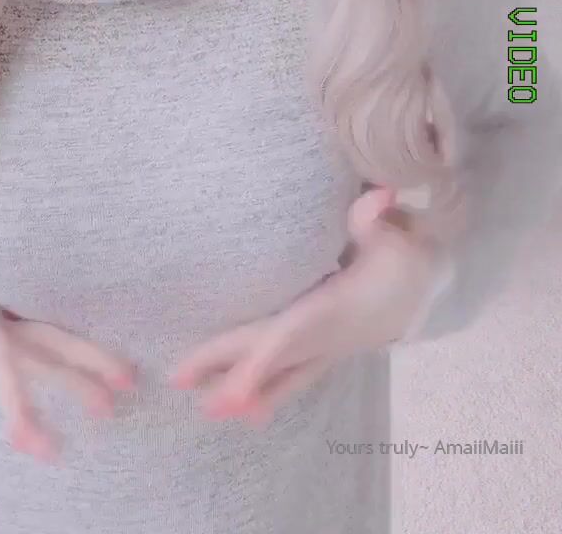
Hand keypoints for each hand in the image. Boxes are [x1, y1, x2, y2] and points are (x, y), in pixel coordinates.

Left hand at [167, 187, 439, 425]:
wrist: (431, 291)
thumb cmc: (404, 259)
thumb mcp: (394, 237)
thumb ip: (376, 219)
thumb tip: (378, 197)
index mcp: (335, 309)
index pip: (290, 336)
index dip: (260, 363)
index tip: (231, 389)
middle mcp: (326, 338)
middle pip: (269, 355)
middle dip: (227, 372)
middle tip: (178, 382)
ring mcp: (325, 348)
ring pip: (278, 373)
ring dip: (241, 387)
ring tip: (203, 405)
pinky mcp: (325, 349)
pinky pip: (291, 376)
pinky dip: (267, 390)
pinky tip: (243, 410)